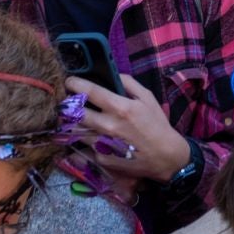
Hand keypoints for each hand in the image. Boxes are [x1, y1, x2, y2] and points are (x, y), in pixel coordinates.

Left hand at [70, 73, 190, 180]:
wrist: (164, 156)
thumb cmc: (156, 125)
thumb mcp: (148, 98)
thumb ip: (129, 83)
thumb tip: (112, 74)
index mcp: (120, 107)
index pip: (90, 92)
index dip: (75, 84)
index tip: (70, 81)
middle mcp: (107, 125)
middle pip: (76, 112)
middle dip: (68, 105)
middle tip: (69, 102)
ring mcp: (102, 144)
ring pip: (75, 130)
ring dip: (73, 123)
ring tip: (77, 119)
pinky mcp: (100, 159)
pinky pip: (83, 147)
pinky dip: (83, 140)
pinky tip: (89, 137)